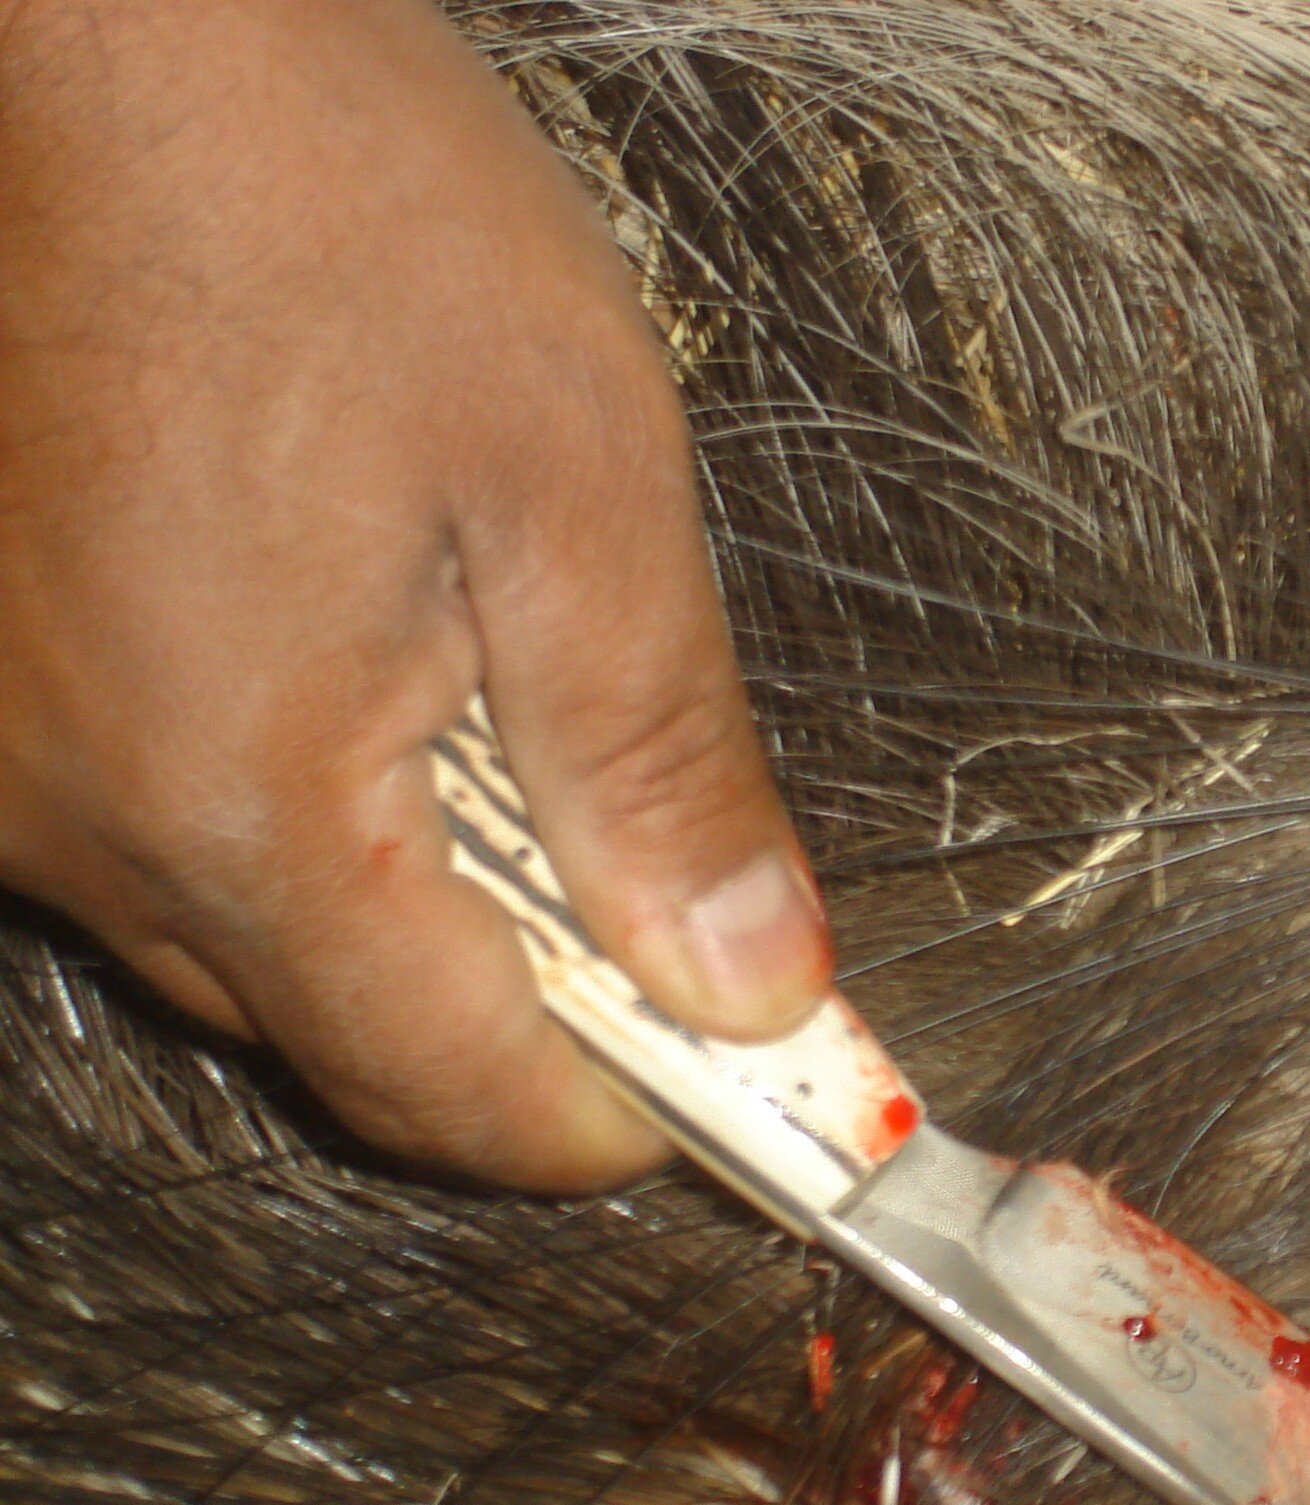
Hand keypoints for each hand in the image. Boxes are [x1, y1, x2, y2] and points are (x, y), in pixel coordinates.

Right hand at [0, 0, 830, 1188]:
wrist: (92, 30)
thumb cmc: (330, 204)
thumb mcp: (583, 489)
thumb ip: (667, 771)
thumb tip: (752, 981)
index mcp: (242, 802)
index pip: (458, 1093)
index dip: (624, 1110)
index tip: (743, 1074)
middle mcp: (76, 823)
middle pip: (355, 1033)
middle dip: (535, 991)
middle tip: (665, 868)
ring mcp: (1, 761)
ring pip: (254, 935)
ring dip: (413, 887)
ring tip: (504, 695)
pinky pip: (160, 821)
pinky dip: (293, 794)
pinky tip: (366, 642)